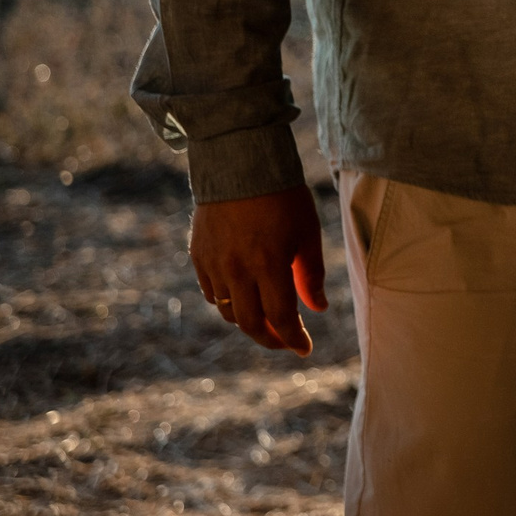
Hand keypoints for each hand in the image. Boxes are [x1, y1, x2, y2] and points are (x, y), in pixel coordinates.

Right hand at [189, 186, 326, 356]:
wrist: (240, 166)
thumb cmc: (283, 198)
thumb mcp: (307, 233)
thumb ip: (311, 275)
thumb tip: (318, 309)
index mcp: (268, 264)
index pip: (281, 317)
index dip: (293, 338)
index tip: (305, 350)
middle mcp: (236, 270)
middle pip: (250, 323)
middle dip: (270, 339)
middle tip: (286, 342)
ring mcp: (213, 264)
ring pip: (229, 311)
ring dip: (249, 321)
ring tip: (268, 319)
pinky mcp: (198, 256)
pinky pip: (212, 293)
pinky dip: (229, 303)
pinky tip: (245, 298)